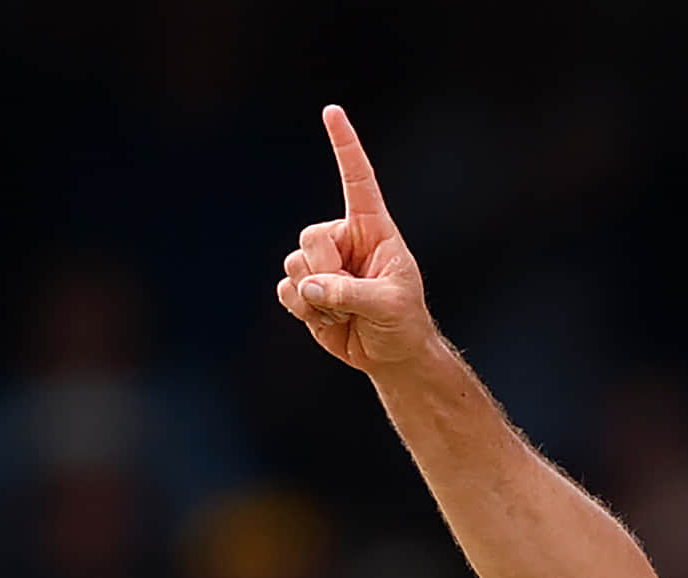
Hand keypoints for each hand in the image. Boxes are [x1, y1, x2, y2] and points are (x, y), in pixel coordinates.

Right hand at [274, 105, 435, 372]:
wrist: (390, 355)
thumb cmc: (402, 321)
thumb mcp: (389, 305)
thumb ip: (349, 294)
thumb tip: (308, 288)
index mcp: (373, 228)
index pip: (357, 179)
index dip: (344, 145)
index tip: (332, 111)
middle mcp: (344, 238)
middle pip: (310, 237)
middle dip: (325, 272)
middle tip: (351, 299)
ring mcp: (322, 263)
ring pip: (294, 264)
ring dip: (315, 298)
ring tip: (344, 313)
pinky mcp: (305, 289)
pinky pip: (285, 290)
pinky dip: (301, 311)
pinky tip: (326, 320)